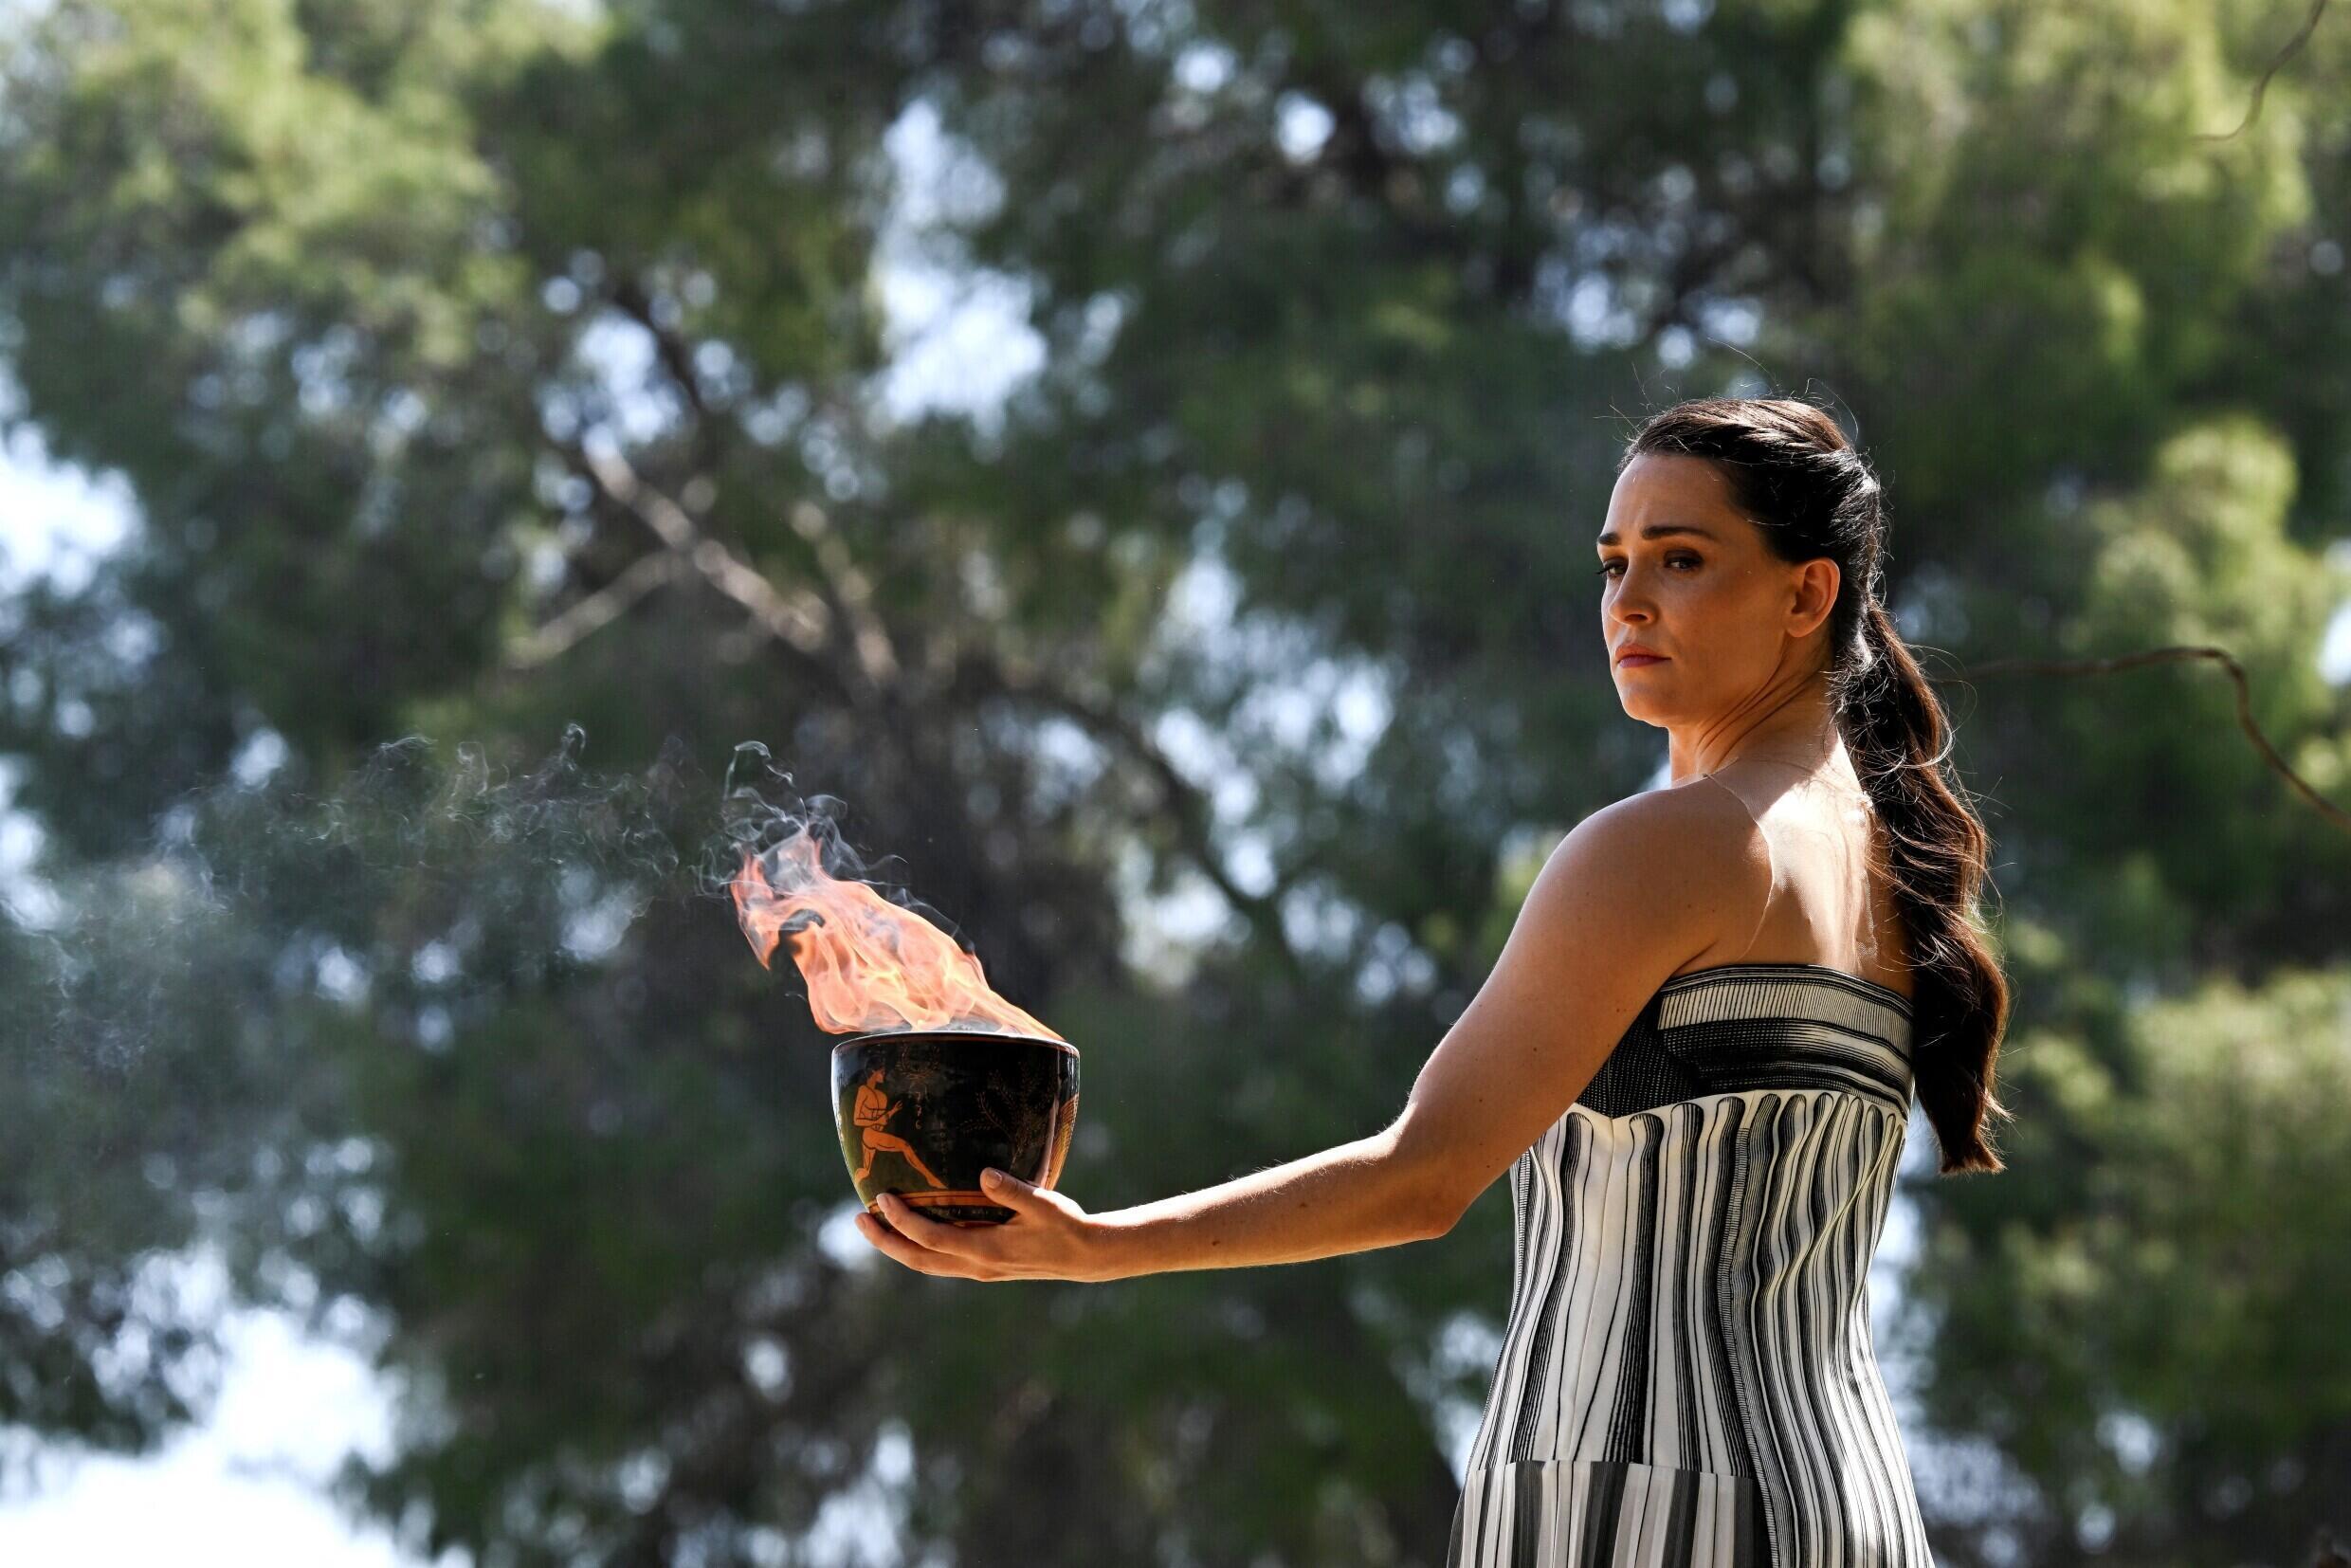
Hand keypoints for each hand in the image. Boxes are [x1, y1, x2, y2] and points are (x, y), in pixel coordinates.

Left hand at [854, 1168, 1111, 1282]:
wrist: (1085, 1256)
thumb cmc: (1066, 1225)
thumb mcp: (1044, 1203)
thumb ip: (1013, 1189)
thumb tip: (983, 1173)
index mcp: (987, 1249)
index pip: (932, 1237)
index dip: (903, 1220)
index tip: (884, 1197)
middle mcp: (977, 1265)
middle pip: (918, 1259)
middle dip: (885, 1241)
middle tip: (858, 1219)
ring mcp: (979, 1269)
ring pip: (926, 1264)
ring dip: (896, 1247)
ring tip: (872, 1227)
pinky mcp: (983, 1266)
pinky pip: (939, 1261)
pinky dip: (917, 1249)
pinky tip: (910, 1232)